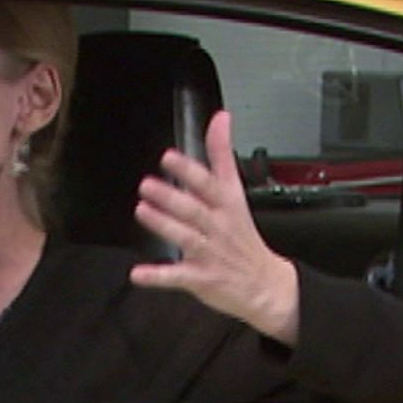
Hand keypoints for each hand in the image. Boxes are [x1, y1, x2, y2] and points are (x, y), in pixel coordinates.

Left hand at [129, 110, 302, 345]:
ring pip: (186, 237)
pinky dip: (158, 276)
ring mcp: (209, 253)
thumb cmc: (242, 235)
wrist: (264, 284)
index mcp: (226, 205)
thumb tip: (221, 118)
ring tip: (143, 211)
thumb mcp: (236, 191)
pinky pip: (177, 277)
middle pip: (194, 209)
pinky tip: (138, 273)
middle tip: (146, 184)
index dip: (188, 170)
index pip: (209, 184)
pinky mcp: (200, 278)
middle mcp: (218, 227)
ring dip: (164, 225)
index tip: (168, 157)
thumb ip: (222, 155)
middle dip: (171, 197)